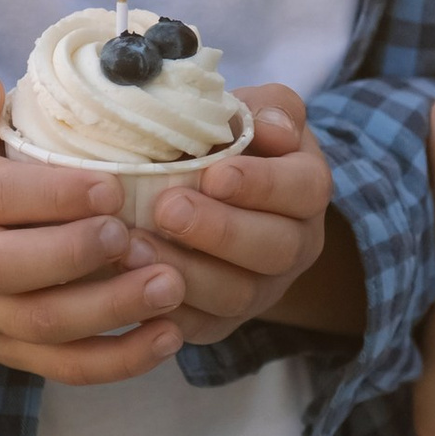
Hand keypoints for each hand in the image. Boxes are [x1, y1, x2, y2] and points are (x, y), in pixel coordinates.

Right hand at [0, 74, 186, 383]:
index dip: (50, 195)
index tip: (112, 187)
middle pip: (6, 270)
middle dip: (74, 256)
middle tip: (133, 237)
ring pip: (43, 325)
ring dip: (110, 310)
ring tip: (170, 285)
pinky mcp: (17, 353)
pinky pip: (66, 367)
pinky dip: (120, 360)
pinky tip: (169, 336)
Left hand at [140, 89, 335, 346]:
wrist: (209, 195)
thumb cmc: (229, 143)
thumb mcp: (255, 112)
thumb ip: (268, 108)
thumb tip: (271, 128)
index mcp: (307, 188)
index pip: (302, 189)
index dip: (262, 185)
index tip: (214, 174)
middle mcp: (295, 245)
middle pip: (274, 248)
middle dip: (220, 231)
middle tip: (166, 209)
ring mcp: (262, 289)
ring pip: (237, 295)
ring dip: (185, 272)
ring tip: (133, 247)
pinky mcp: (221, 320)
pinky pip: (200, 327)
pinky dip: (164, 309)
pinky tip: (127, 285)